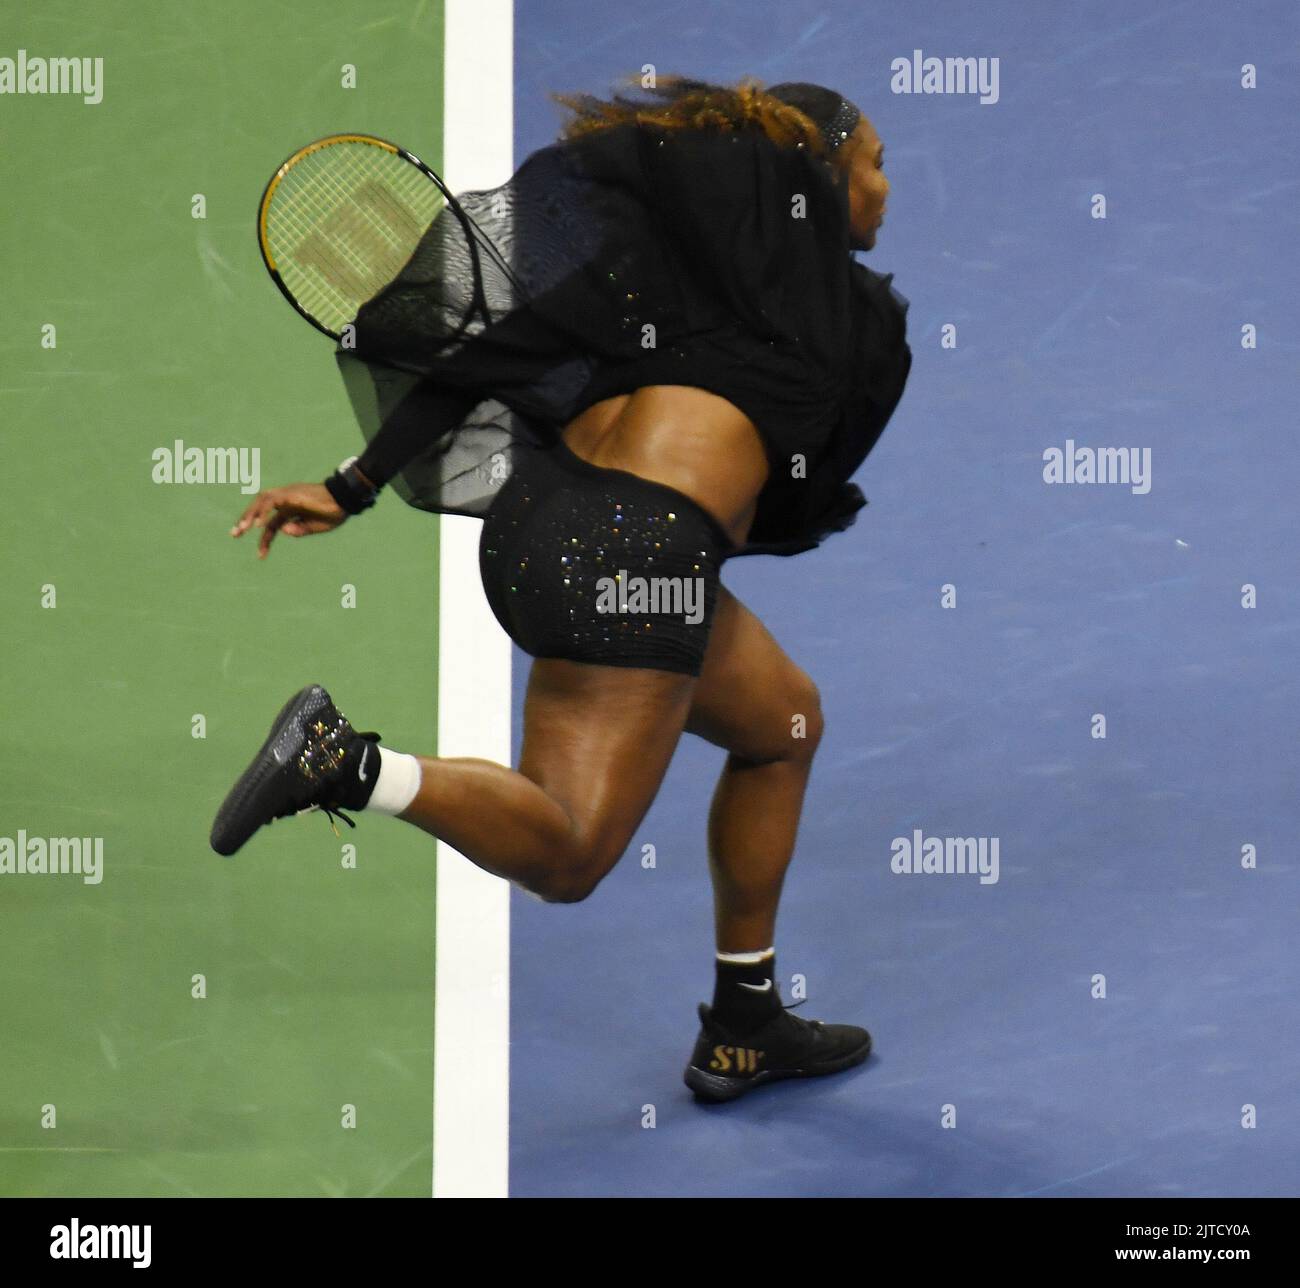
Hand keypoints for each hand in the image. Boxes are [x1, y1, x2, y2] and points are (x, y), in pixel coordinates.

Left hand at [230, 483, 347, 558]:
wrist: (344, 502)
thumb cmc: (333, 514)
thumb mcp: (314, 527)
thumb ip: (298, 530)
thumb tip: (282, 531)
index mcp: (291, 509)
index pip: (271, 523)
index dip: (265, 539)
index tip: (261, 556)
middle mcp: (286, 500)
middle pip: (260, 507)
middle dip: (245, 520)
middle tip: (234, 534)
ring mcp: (288, 495)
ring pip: (262, 500)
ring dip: (250, 514)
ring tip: (241, 529)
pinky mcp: (291, 495)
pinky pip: (272, 501)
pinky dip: (262, 512)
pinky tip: (257, 525)